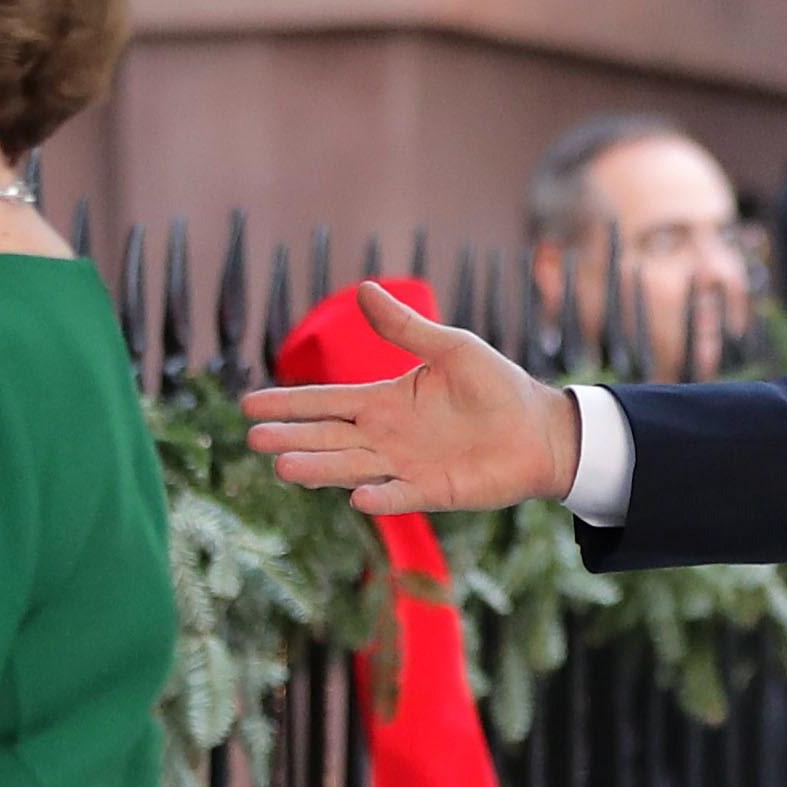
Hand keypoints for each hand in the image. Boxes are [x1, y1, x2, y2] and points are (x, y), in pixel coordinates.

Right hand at [244, 281, 583, 516]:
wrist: (538, 429)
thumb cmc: (496, 387)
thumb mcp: (451, 348)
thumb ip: (406, 328)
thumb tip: (363, 288)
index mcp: (384, 402)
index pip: (325, 402)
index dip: (289, 403)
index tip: (248, 404)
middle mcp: (386, 437)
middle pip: (328, 438)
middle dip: (292, 438)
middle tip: (254, 438)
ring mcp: (406, 467)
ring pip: (352, 468)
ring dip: (321, 469)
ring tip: (284, 467)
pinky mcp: (434, 491)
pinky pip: (401, 495)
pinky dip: (381, 497)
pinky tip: (357, 497)